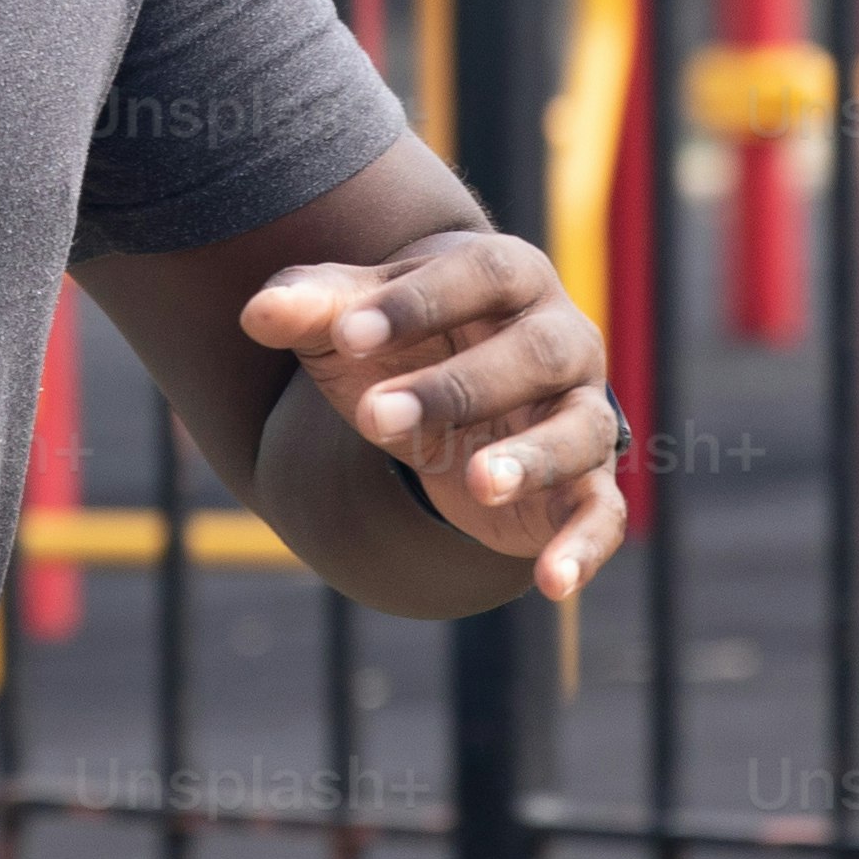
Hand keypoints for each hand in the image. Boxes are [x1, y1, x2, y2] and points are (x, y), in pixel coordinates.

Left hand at [241, 227, 630, 600]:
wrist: (462, 394)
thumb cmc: (405, 341)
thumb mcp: (354, 321)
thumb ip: (311, 308)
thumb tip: (256, 313)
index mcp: (510, 277)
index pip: (478, 275)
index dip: (416, 302)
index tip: (347, 334)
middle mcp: (563, 339)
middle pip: (533, 355)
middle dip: (457, 387)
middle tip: (374, 417)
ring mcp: (582, 412)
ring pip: (577, 432)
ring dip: (530, 458)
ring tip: (475, 483)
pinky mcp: (587, 485)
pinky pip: (602, 515)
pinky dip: (584, 549)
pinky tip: (552, 582)